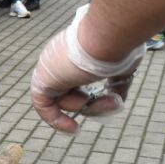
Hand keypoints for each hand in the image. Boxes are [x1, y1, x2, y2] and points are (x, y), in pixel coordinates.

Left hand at [30, 5, 143, 133]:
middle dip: (92, 102)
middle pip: (70, 89)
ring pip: (62, 98)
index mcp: (75, 51)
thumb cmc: (117, 45)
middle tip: (112, 102)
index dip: (91, 93)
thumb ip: (117, 83)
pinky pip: (42, 104)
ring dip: (87, 108)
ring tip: (105, 102)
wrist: (108, 35)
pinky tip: (73, 128)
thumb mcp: (122, 66)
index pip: (77, 76)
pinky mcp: (43, 78)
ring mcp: (50, 67)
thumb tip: (115, 101)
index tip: (110, 100)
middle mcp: (60, 58)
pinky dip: (54, 118)